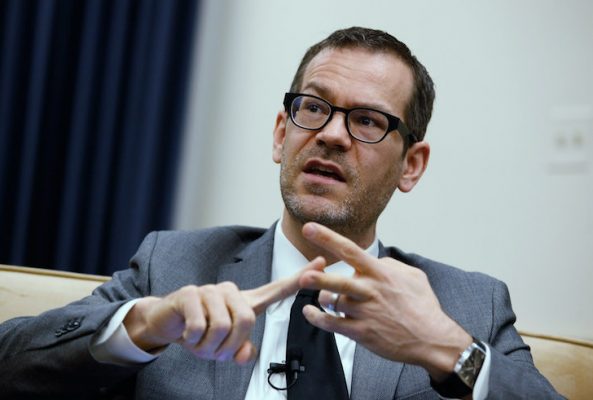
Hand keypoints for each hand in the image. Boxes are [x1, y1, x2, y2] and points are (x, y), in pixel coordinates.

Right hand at [124, 257, 325, 363]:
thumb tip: (246, 355)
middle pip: (248, 320)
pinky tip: (188, 335)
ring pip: (224, 324)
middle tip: (215, 352)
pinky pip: (201, 324)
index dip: (299, 279)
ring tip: (201, 344)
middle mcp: (231, 292)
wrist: (167, 323)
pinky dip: (194, 340)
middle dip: (230, 346)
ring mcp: (211, 290)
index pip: (277, 289)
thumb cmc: (201, 333)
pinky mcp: (191, 293)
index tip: (322, 263)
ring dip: (210, 346)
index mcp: (245, 303)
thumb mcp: (223, 349)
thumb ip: (240, 352)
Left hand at [299, 222, 470, 379]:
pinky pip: (331, 324)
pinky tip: (309, 312)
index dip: (327, 238)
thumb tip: (374, 260)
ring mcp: (364, 313)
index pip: (350, 250)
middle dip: (317, 278)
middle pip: (337, 281)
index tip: (309, 228)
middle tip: (303, 275)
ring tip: (320, 296)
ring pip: (331, 302)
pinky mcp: (361, 333)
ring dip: (321, 298)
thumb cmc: (423, 307)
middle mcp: (369, 291)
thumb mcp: (412, 276)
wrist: (432, 339)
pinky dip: (317, 318)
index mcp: (380, 273)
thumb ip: (389, 264)